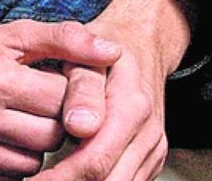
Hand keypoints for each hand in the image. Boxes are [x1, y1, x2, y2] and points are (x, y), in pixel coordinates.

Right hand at [0, 14, 121, 180]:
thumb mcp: (15, 34)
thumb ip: (66, 39)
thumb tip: (114, 52)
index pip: (60, 102)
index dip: (70, 97)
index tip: (65, 89)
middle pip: (48, 139)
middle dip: (56, 126)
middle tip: (47, 111)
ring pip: (30, 167)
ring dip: (36, 151)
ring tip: (25, 125)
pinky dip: (11, 168)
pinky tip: (6, 144)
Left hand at [38, 0, 196, 180]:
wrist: (141, 44)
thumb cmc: (107, 51)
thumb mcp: (87, 56)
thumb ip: (81, 88)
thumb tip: (80, 125)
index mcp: (130, 106)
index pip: (94, 162)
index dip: (60, 180)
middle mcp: (147, 132)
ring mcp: (152, 147)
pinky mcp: (152, 158)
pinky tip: (74, 179)